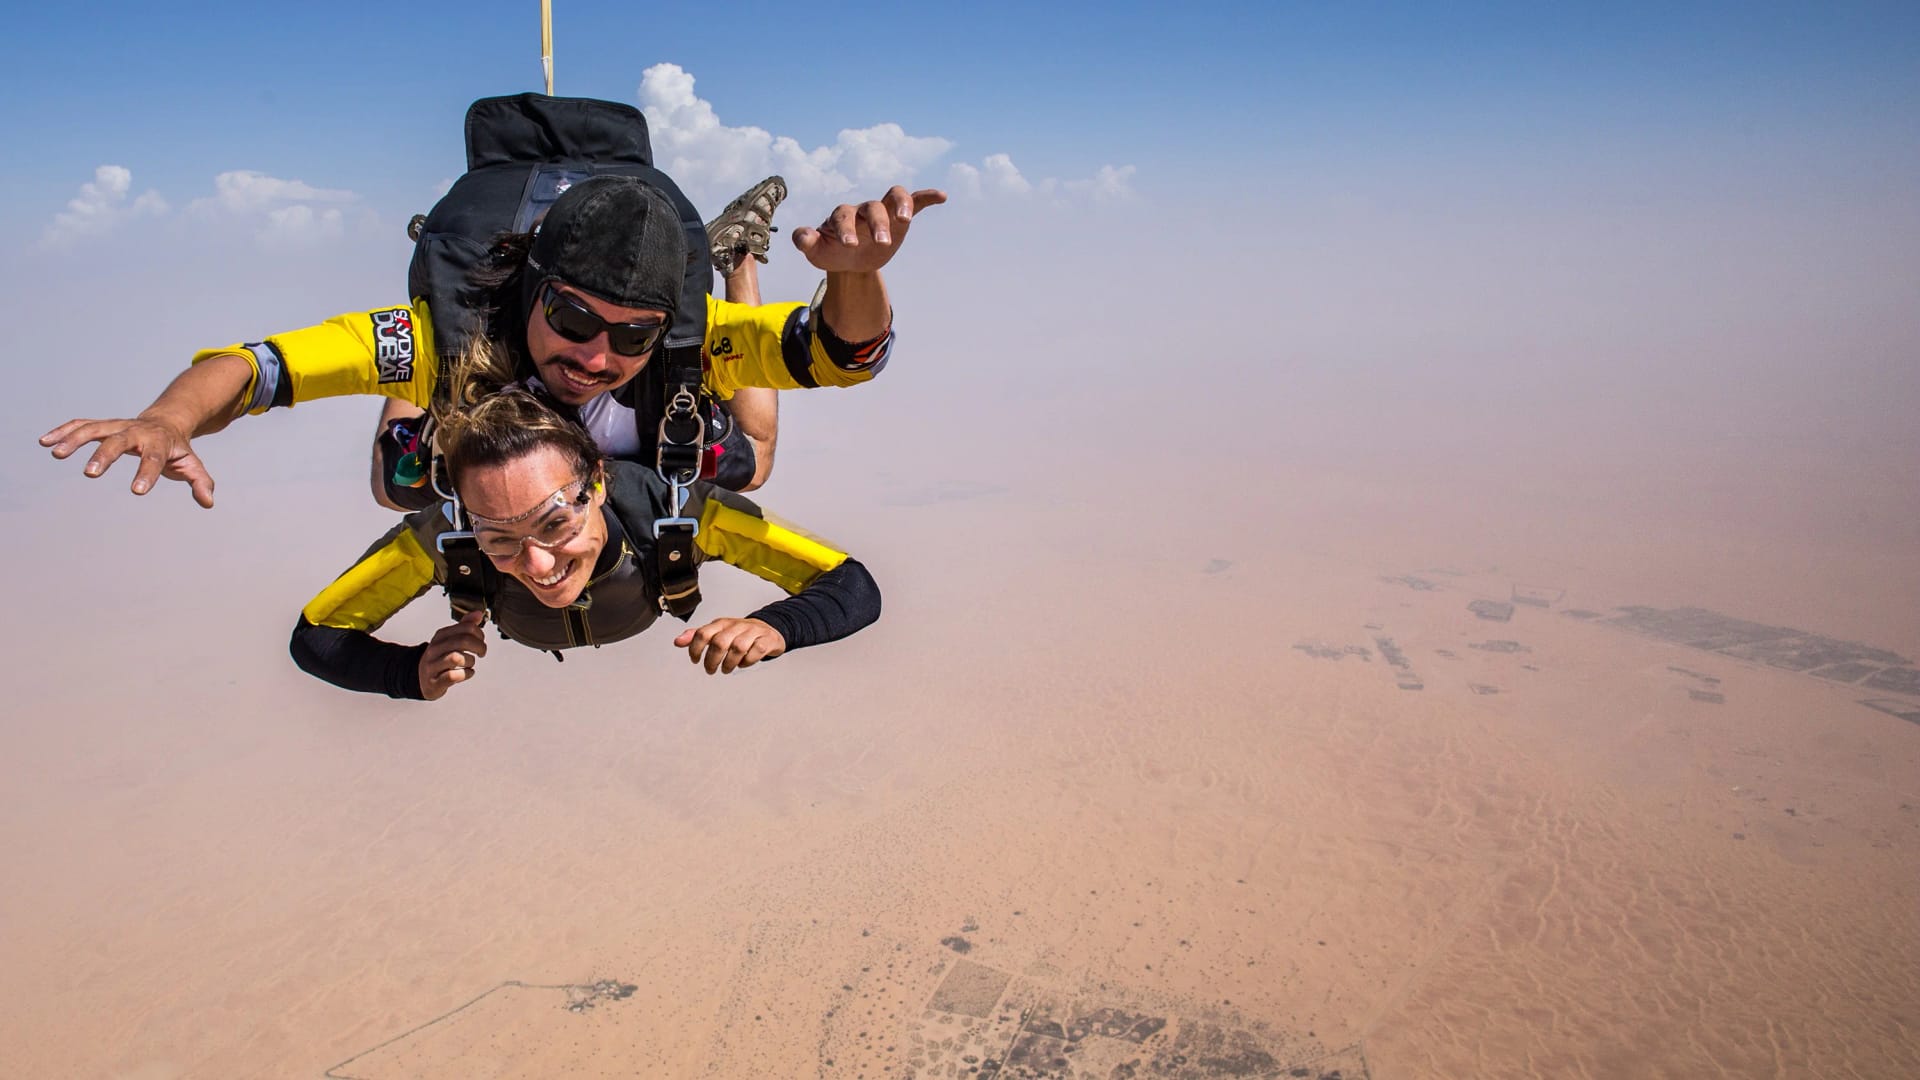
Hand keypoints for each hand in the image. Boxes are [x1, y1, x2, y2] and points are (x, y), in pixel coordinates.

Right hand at [40, 416, 216, 507]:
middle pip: (119, 441)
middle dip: (105, 456)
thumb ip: (200, 482)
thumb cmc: (177, 450)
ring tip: (56, 453)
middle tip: (90, 474)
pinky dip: (63, 431)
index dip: (147, 474)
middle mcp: (136, 431)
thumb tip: (208, 502)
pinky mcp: (103, 426)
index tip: (137, 492)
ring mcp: (118, 426)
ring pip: (94, 429)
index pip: (153, 459)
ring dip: (75, 439)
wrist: (167, 422)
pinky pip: (81, 426)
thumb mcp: (192, 464)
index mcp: (160, 443)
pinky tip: (45, 442)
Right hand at [418, 611, 488, 699]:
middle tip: (482, 652)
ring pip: (456, 658)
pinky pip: (452, 676)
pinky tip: (468, 673)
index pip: (465, 627)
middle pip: (462, 641)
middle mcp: (435, 649)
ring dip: (470, 661)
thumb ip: (464, 626)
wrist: (422, 679)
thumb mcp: (450, 640)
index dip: (479, 633)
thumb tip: (478, 614)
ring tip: (470, 663)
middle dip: (479, 647)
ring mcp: (433, 666)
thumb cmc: (440, 658)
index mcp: (441, 636)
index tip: (481, 640)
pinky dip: (466, 674)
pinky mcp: (434, 682)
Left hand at [673, 617, 785, 674]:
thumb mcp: (717, 632)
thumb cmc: (739, 634)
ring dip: (729, 663)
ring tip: (725, 669)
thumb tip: (677, 642)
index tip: (695, 660)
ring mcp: (753, 632)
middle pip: (719, 642)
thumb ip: (697, 636)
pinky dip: (747, 662)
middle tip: (710, 670)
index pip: (703, 633)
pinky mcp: (766, 640)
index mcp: (722, 623)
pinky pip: (755, 652)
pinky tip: (742, 664)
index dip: (695, 649)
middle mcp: (737, 626)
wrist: (768, 630)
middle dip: (712, 660)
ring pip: (738, 648)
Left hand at [793, 187, 945, 273]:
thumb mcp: (816, 252)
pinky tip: (941, 196)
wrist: (849, 259)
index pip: (844, 217)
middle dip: (877, 224)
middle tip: (882, 243)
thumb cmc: (831, 252)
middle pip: (872, 207)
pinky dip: (927, 197)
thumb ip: (806, 242)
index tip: (849, 245)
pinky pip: (915, 201)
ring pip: (894, 197)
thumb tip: (802, 236)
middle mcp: (863, 210)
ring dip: (902, 205)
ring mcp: (883, 211)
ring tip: (906, 219)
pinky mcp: (899, 218)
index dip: (846, 229)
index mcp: (842, 217)